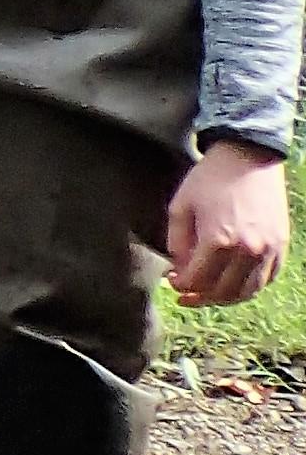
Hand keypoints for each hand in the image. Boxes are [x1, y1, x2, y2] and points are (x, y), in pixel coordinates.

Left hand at [171, 141, 289, 307]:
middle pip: (222, 292)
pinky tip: (233, 282)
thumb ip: (177, 244)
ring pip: (247, 291)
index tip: (171, 279)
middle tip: (186, 294)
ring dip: (225, 297)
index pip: (197, 281)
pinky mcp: (282, 245)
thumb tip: (180, 270)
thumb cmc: (209, 179)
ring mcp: (269, 249)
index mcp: (219, 241)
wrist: (248, 157)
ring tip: (208, 293)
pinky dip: (249, 286)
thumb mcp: (180, 208)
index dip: (180, 285)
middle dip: (200, 297)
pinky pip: (267, 278)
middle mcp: (248, 250)